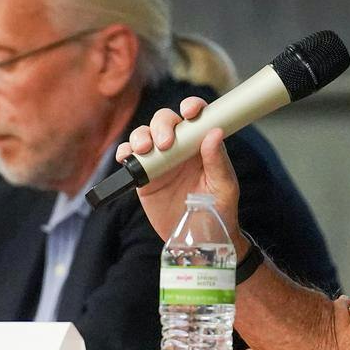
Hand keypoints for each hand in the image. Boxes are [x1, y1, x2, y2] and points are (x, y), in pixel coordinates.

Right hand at [114, 96, 245, 248]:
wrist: (199, 242)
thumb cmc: (218, 214)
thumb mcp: (223, 188)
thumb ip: (218, 161)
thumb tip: (215, 133)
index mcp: (201, 146)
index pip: (195, 117)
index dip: (191, 107)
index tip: (190, 111)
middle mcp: (179, 149)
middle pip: (165, 121)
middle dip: (162, 125)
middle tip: (165, 143)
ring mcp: (159, 162)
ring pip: (144, 135)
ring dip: (141, 136)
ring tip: (145, 149)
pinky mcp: (143, 178)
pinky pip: (130, 159)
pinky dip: (125, 154)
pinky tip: (128, 158)